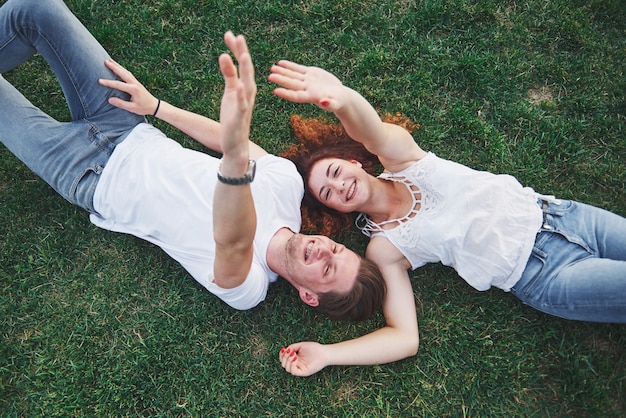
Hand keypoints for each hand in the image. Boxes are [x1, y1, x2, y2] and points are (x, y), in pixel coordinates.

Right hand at [98, 59, 158, 115]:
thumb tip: (110, 100)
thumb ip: (121, 104)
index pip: (118, 85)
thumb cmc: (144, 108)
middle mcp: (134, 83)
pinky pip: (128, 73)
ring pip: (125, 71)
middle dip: (113, 67)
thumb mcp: (132, 108)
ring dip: (117, 65)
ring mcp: (136, 82)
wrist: (155, 106)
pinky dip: (122, 69)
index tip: (99, 81)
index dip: (108, 83)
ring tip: (109, 60)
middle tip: (105, 61)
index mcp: (133, 89)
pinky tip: (118, 67)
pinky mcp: (136, 82)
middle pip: (122, 73)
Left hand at [218, 31, 256, 158]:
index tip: (229, 34)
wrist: (235, 143)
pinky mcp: (240, 117)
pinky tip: (238, 85)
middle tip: (237, 36)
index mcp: (245, 86)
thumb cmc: (233, 117)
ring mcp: (245, 104)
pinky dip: (241, 95)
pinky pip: (242, 104)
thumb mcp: (229, 92)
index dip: (236, 48)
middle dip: (242, 53)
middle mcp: (248, 93)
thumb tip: (224, 55)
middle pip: (246, 70)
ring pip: (247, 84)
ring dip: (245, 71)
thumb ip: (228, 74)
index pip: (241, 63)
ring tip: (242, 55)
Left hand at [268, 60, 343, 111]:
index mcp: (311, 97)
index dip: (286, 93)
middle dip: (281, 80)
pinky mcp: (310, 73)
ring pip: (292, 75)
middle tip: (270, 76)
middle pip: (291, 84)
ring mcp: (307, 80)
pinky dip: (289, 66)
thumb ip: (330, 103)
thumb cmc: (338, 102)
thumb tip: (324, 102)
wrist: (339, 96)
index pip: (296, 96)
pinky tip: (280, 63)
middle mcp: (306, 88)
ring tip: (272, 68)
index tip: (276, 90)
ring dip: (282, 72)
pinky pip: (298, 69)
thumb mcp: (336, 103)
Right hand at [279, 342, 328, 376]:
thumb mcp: (300, 345)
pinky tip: (295, 358)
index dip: (281, 355)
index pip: (284, 359)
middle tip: (290, 351)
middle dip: (284, 357)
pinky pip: (293, 371)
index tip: (284, 349)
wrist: (324, 352)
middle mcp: (296, 364)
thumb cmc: (314, 348)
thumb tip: (284, 350)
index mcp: (295, 358)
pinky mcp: (303, 372)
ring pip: (287, 368)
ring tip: (293, 354)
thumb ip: (292, 347)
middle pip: (284, 364)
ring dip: (288, 360)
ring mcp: (300, 369)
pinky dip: (292, 365)